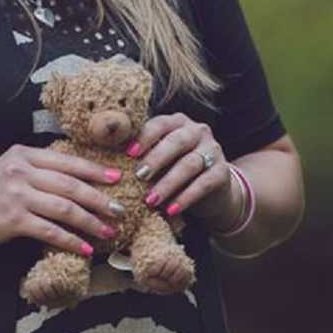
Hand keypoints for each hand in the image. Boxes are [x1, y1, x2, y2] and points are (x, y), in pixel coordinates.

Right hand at [0, 144, 124, 256]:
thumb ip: (38, 168)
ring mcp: (16, 195)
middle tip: (119, 208)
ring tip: (108, 230)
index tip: (117, 177)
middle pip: (70, 184)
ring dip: (90, 221)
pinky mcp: (13, 220)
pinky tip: (85, 248)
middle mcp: (21, 171)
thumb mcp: (10, 169)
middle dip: (99, 198)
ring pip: (64, 208)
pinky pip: (49, 231)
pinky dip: (70, 240)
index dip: (94, 170)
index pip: (67, 161)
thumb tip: (78, 176)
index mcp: (23, 154)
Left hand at [129, 114, 240, 231]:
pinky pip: (204, 183)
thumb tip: (109, 159)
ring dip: (168, 183)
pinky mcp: (223, 172)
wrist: (211, 190)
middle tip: (138, 176)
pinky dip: (186, 197)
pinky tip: (171, 210)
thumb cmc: (173, 170)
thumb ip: (142, 155)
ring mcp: (213, 150)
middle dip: (156, 159)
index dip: (144, 137)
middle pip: (177, 142)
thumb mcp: (159, 159)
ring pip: (190, 164)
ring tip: (151, 200)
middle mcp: (197, 131)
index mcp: (177, 122)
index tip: (128, 154)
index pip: (160, 124)